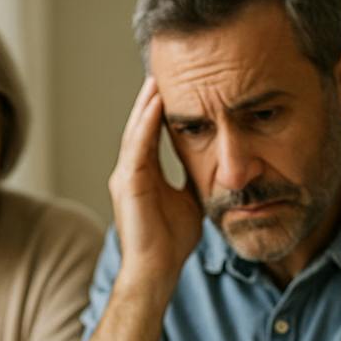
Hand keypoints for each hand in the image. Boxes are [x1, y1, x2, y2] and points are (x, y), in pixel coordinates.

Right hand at [108, 76, 202, 288]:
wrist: (157, 271)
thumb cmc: (171, 243)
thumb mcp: (190, 201)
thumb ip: (193, 179)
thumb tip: (214, 165)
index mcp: (143, 175)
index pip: (151, 133)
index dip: (160, 109)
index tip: (174, 84)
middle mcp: (130, 172)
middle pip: (140, 126)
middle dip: (150, 98)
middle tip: (161, 69)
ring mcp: (126, 178)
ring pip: (135, 132)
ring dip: (146, 104)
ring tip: (156, 78)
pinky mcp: (128, 186)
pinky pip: (137, 149)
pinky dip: (146, 126)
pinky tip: (156, 105)